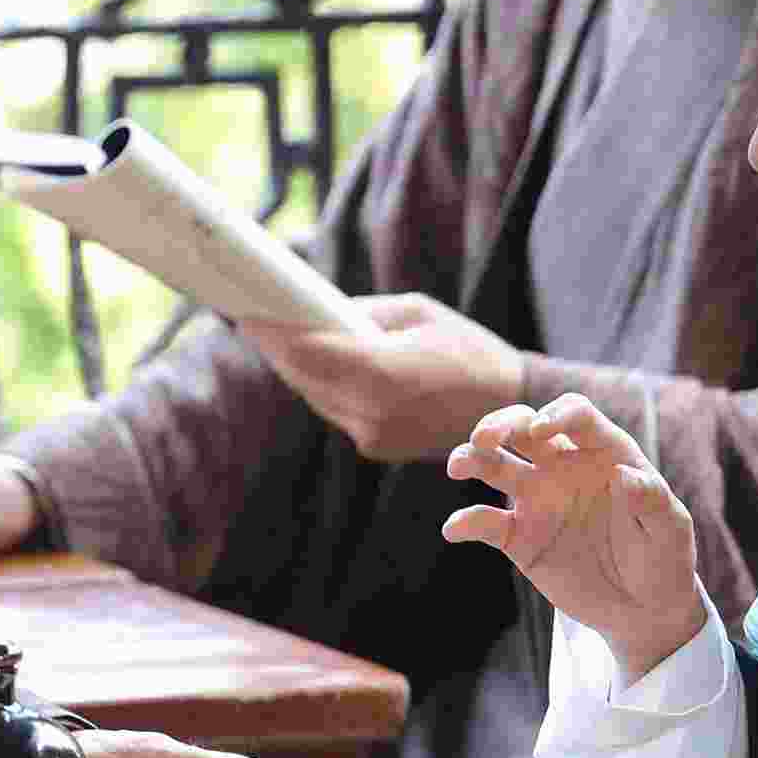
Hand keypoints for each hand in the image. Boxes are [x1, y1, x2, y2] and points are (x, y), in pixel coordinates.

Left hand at [266, 293, 529, 463]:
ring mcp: (372, 435)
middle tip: (249, 314)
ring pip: (314, 395)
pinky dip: (319, 385)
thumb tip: (314, 313)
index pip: (308, 352)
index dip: (273, 332)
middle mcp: (371, 412)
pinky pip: (334, 410)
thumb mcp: (416, 313)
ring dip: (292, 367)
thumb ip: (361, 314)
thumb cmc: (469, 348)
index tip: (247, 311)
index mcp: (385, 374)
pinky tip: (306, 363)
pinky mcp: (375, 447)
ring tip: (270, 335)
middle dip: (276, 347)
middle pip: (303, 376)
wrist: (510, 408)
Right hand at [439, 396, 713, 681]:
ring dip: (471, 458)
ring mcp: (538, 499)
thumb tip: (625, 475)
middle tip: (484, 439)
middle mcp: (565, 466)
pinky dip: (466, 522)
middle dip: (500, 424)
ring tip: (459, 467)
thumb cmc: (663, 560)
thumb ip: (652, 502)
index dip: (556, 414)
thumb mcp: (670, 533)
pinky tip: (455, 529)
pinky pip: (485, 522)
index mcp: (604, 454)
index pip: (576, 416)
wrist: (641, 609)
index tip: (540, 430)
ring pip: (495, 464)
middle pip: (523, 427)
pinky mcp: (519, 536)